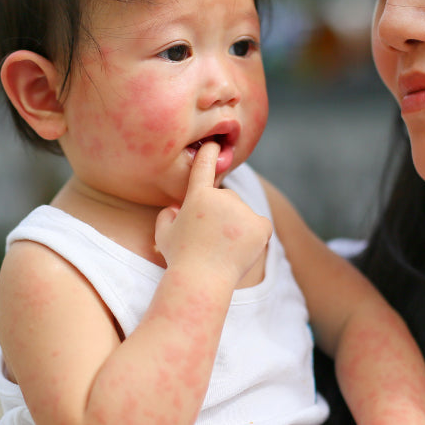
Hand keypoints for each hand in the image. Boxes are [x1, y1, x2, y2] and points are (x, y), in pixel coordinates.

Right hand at [154, 142, 271, 285]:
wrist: (201, 281)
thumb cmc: (179, 258)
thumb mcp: (163, 234)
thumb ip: (167, 216)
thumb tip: (176, 208)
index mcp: (198, 195)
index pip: (205, 166)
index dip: (210, 153)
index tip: (214, 143)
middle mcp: (223, 197)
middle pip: (226, 199)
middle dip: (221, 214)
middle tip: (210, 239)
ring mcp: (243, 211)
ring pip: (242, 214)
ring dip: (236, 226)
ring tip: (223, 248)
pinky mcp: (261, 226)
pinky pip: (260, 225)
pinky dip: (254, 235)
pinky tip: (241, 249)